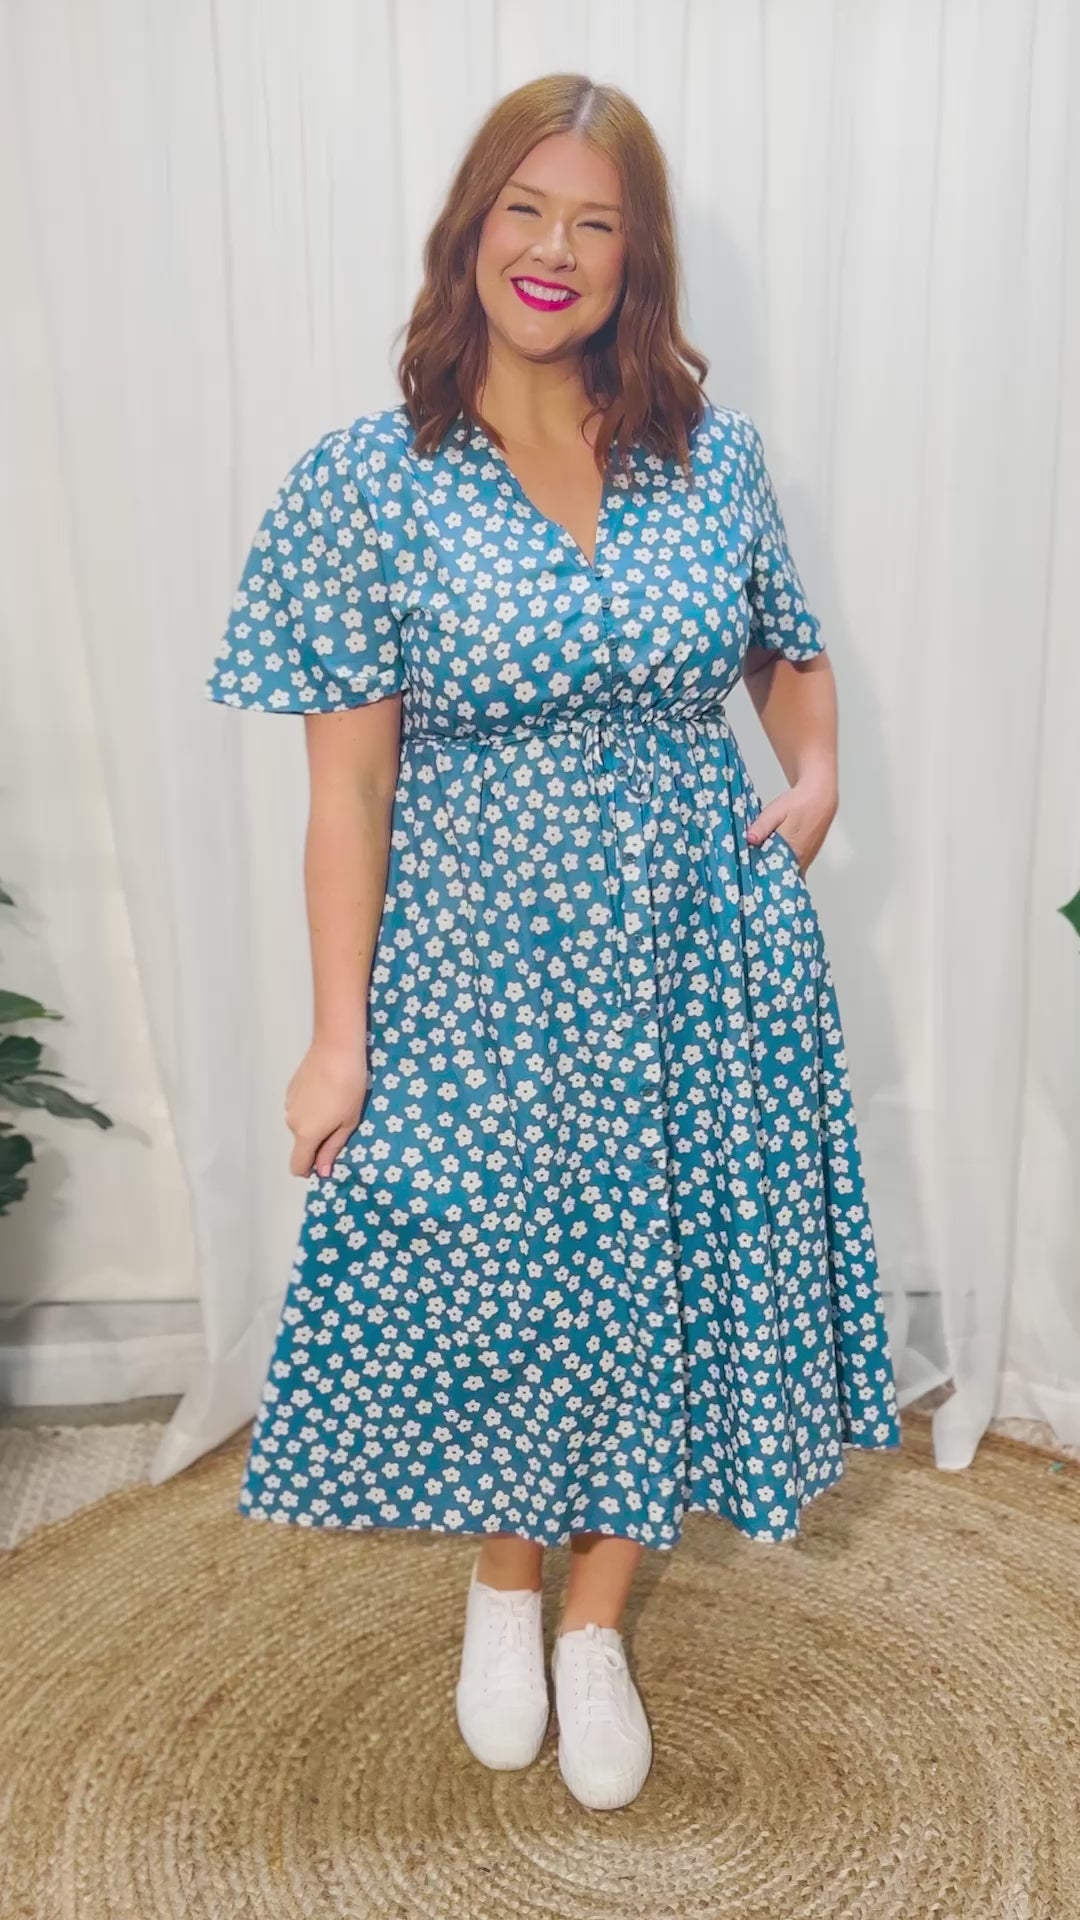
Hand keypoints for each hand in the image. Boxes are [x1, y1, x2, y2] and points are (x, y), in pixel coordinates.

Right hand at [285, 1038, 368, 1179]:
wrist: (336, 1049)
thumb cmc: (349, 1088)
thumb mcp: (348, 1122)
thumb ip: (332, 1148)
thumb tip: (322, 1171)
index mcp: (306, 1134)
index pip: (297, 1165)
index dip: (309, 1169)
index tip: (325, 1160)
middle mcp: (291, 1122)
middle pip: (302, 1141)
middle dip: (318, 1139)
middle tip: (341, 1121)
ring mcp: (288, 1103)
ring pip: (301, 1123)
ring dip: (314, 1120)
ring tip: (336, 1101)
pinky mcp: (290, 1088)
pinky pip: (300, 1107)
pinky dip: (310, 1105)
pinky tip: (326, 1089)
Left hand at [747, 773, 837, 872]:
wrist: (820, 797)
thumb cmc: (799, 803)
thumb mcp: (776, 811)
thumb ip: (762, 826)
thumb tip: (749, 839)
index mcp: (792, 851)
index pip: (773, 874)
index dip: (760, 877)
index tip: (748, 878)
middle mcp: (801, 860)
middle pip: (779, 877)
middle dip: (765, 876)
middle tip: (749, 872)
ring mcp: (805, 860)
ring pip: (786, 873)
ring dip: (773, 871)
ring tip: (756, 867)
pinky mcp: (806, 857)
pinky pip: (791, 868)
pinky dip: (781, 866)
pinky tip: (770, 859)